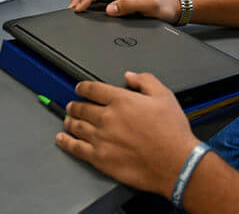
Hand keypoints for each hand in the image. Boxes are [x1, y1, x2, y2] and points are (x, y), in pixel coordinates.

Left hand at [56, 72, 200, 197]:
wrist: (176, 162)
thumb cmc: (172, 133)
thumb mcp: (164, 96)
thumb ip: (145, 81)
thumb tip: (130, 76)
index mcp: (121, 100)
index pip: (94, 89)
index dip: (83, 87)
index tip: (80, 88)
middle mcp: (108, 118)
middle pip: (82, 108)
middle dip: (75, 105)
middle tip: (72, 105)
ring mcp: (101, 139)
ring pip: (77, 126)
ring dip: (70, 121)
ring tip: (68, 119)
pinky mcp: (100, 158)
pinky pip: (76, 148)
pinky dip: (66, 142)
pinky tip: (62, 139)